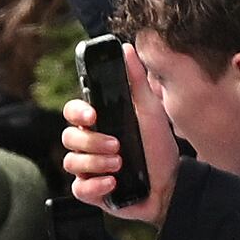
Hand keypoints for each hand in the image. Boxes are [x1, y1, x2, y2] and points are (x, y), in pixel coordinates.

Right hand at [65, 50, 176, 225]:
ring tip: (119, 165)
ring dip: (97, 163)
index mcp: (99, 124)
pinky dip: (96, 185)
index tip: (94, 116)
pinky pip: (78, 188)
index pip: (72, 113)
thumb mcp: (150, 110)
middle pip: (69, 137)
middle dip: (93, 142)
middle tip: (117, 146)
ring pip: (71, 162)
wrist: (170, 184)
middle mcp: (89, 145)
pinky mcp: (89, 191)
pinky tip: (113, 182)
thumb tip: (126, 48)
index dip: (77, 113)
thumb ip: (136, 81)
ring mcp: (87, 168)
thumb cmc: (158, 147)